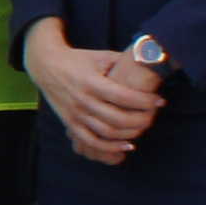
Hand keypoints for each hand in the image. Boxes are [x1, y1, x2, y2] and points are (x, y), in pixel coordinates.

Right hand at [22, 20, 162, 166]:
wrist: (45, 65)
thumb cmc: (78, 59)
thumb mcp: (100, 56)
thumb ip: (123, 61)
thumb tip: (150, 59)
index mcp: (91, 82)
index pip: (123, 96)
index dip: (145, 101)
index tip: (160, 101)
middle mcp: (83, 100)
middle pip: (117, 118)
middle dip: (141, 120)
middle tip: (153, 116)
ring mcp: (75, 114)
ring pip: (106, 132)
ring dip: (128, 135)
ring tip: (143, 130)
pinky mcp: (70, 123)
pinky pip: (90, 142)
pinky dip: (109, 148)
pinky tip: (126, 146)